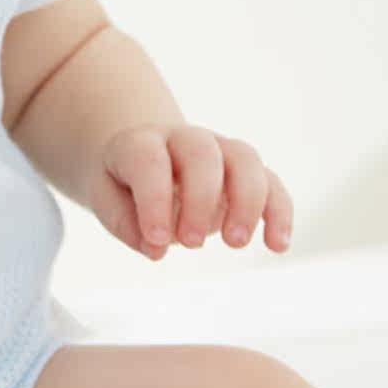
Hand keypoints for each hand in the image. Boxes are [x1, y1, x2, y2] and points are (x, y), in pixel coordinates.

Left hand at [85, 125, 292, 259]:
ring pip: (245, 158)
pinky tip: (278, 245)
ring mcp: (219, 151)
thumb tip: (155, 248)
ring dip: (247, 202)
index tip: (157, 240)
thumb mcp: (107, 200)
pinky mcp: (246, 173)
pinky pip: (272, 182)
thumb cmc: (125, 185)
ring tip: (235, 243)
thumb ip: (125, 223)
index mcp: (141, 142)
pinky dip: (280, 212)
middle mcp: (183, 139)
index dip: (154, 199)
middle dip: (201, 198)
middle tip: (190, 244)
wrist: (147, 158)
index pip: (149, 159)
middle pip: (202, 152)